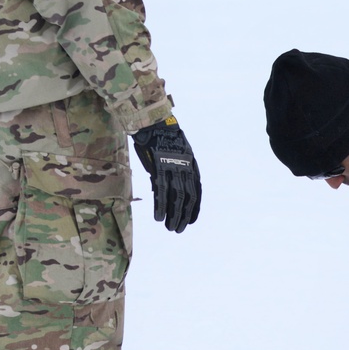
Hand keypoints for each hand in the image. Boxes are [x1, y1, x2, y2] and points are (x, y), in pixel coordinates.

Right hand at [132, 116, 201, 232]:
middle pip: (188, 197)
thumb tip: (159, 189)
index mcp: (191, 164)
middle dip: (183, 215)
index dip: (194, 208)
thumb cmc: (159, 136)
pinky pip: (161, 190)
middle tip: (177, 229)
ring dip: (174, 215)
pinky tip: (159, 216)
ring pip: (177, 197)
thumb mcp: (172, 154)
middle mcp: (185, 167)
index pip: (196, 191)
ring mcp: (173, 167)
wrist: (151, 119)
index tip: (190, 221)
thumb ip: (169, 171)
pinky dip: (160, 205)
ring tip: (170, 228)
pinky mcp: (159, 166)